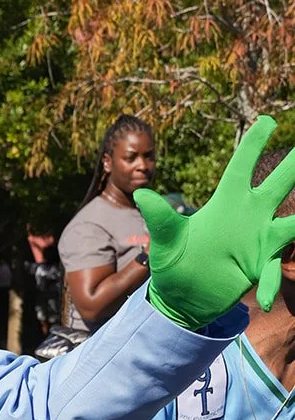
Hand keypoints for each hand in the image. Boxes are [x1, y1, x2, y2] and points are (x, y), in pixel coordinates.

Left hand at [134, 117, 294, 324]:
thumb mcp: (165, 242)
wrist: (181, 297)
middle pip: (279, 185)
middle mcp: (248, 216)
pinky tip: (262, 298)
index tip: (267, 121)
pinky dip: (270, 284)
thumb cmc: (172, 262)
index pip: (242, 167)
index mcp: (225, 202)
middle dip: (294, 167)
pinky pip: (274, 271)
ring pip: (292, 223)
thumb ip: (160, 218)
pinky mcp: (260, 266)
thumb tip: (141, 193)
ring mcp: (259, 240)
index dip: (254, 145)